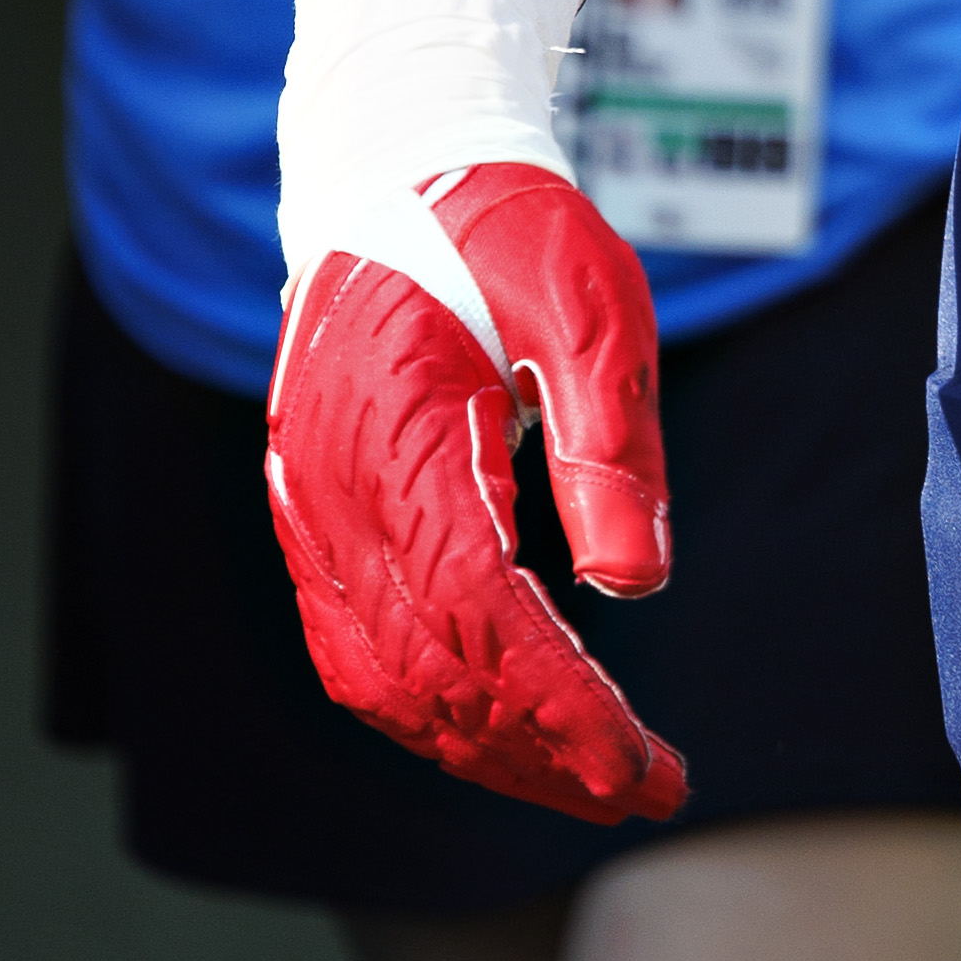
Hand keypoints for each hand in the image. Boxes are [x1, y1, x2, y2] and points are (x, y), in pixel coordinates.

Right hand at [265, 159, 688, 825]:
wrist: (396, 172)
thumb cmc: (506, 230)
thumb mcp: (590, 309)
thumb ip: (609, 444)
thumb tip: (636, 588)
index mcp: (400, 440)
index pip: (478, 616)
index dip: (558, 705)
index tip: (638, 764)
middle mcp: (333, 496)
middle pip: (429, 674)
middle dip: (539, 750)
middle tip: (649, 788)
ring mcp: (311, 515)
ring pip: (388, 682)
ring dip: (489, 745)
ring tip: (596, 776)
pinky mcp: (315, 523)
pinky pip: (361, 651)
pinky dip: (434, 708)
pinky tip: (511, 727)